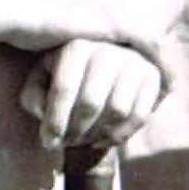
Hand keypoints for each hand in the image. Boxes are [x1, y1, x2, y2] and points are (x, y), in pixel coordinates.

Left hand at [26, 33, 167, 152]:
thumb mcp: (42, 81)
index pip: (64, 88)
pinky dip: (120, 135)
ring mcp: (135, 61)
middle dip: (76, 130)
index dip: (54, 121)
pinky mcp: (154, 76)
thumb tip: (46, 113)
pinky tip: (104, 140)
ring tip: (84, 140)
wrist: (107, 65)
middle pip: (92, 102)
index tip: (48, 143)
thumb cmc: (66, 75)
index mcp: (77, 46)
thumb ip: (34, 95)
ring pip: (118, 110)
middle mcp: (108, 49)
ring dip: (98, 134)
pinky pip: (140, 115)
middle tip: (68, 143)